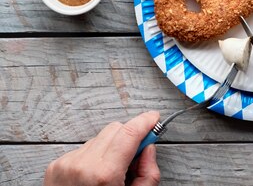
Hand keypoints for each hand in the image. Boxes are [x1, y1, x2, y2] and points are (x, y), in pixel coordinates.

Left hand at [44, 111, 160, 185]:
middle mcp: (83, 165)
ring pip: (99, 138)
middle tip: (138, 152)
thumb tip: (148, 148)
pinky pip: (83, 149)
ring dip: (111, 147)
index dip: (146, 121)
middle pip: (115, 129)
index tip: (154, 118)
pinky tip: (95, 176)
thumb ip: (148, 172)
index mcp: (104, 174)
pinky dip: (94, 156)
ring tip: (112, 171)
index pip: (130, 132)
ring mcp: (66, 164)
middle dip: (130, 135)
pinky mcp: (55, 166)